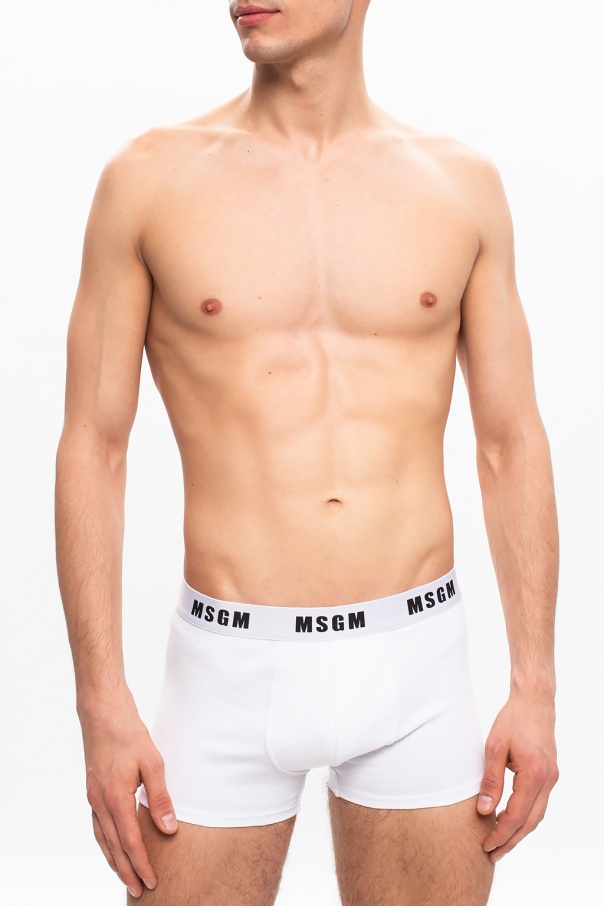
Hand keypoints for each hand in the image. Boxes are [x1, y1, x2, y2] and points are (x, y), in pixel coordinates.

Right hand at [80, 688, 177, 897]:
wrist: (102, 712)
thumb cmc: (129, 733)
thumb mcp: (153, 763)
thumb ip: (161, 798)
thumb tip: (169, 829)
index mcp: (116, 797)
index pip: (130, 842)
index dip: (141, 864)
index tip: (152, 881)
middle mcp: (100, 802)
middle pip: (114, 847)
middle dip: (127, 871)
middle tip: (140, 891)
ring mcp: (93, 796)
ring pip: (102, 839)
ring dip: (114, 860)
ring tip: (126, 876)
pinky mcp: (92, 789)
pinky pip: (97, 824)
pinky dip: (105, 842)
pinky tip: (112, 845)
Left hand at [476, 690, 558, 861]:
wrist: (534, 701)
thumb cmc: (513, 720)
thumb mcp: (494, 748)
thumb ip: (490, 781)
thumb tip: (483, 810)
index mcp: (534, 774)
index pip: (517, 815)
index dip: (501, 833)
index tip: (486, 845)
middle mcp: (547, 779)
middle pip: (530, 822)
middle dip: (511, 840)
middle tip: (492, 854)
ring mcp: (551, 777)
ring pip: (537, 814)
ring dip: (519, 830)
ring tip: (500, 842)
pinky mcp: (549, 773)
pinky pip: (539, 802)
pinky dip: (525, 815)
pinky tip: (511, 819)